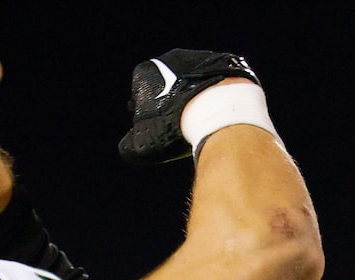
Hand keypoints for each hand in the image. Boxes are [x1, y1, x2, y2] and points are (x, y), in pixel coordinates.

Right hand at [118, 49, 259, 164]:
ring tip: (205, 121)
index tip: (161, 131)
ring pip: (196, 81)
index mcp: (147, 71)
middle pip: (170, 85)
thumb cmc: (176, 128)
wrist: (218, 112)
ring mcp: (201, 57)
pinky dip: (219, 93)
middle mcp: (173, 58)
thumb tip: (128, 147)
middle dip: (174, 103)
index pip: (143, 95)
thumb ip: (130, 145)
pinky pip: (219, 80)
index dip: (150, 116)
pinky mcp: (227, 62)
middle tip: (184, 127)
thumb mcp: (144, 144)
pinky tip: (222, 112)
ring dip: (198, 96)